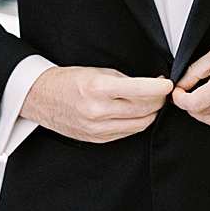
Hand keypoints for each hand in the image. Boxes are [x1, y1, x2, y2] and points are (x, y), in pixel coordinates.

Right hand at [20, 66, 173, 142]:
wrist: (41, 98)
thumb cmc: (67, 81)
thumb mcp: (96, 71)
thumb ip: (124, 80)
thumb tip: (149, 85)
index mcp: (97, 89)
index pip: (139, 90)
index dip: (159, 88)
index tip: (167, 83)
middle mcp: (98, 111)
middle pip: (144, 109)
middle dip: (158, 100)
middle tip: (161, 91)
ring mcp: (98, 128)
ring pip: (140, 124)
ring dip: (150, 113)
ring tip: (150, 101)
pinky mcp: (98, 139)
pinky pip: (128, 132)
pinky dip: (137, 122)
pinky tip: (135, 112)